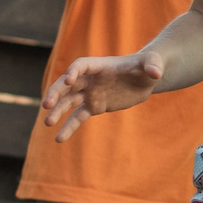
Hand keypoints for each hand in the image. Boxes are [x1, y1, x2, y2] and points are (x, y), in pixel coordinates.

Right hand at [42, 50, 165, 140]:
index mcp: (101, 66)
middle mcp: (91, 79)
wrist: (146, 78)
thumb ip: (153, 66)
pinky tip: (59, 139)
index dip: (74, 71)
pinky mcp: (95, 106)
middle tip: (46, 105)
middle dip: (56, 93)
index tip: (68, 80)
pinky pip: (78, 117)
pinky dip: (68, 127)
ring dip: (57, 111)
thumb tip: (156, 73)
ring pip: (69, 102)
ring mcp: (91, 93)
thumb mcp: (153, 64)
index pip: (82, 65)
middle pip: (68, 85)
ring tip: (47, 123)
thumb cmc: (149, 65)